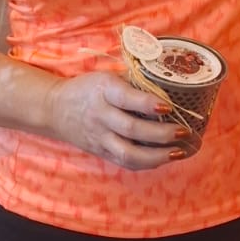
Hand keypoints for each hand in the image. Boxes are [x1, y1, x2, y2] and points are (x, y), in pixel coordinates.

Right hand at [47, 70, 187, 170]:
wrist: (55, 108)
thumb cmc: (88, 88)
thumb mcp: (106, 77)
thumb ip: (133, 83)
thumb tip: (169, 87)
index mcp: (104, 91)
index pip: (127, 99)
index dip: (149, 104)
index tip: (170, 106)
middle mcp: (101, 115)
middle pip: (132, 129)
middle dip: (161, 133)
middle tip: (184, 132)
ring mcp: (100, 137)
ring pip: (128, 153)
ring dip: (156, 156)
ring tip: (178, 152)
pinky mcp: (100, 152)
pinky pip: (124, 162)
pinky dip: (146, 163)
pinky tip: (164, 159)